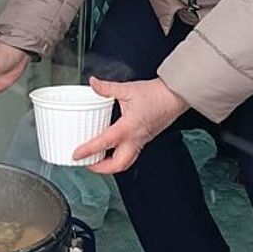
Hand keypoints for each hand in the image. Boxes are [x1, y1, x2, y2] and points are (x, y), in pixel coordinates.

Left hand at [72, 76, 186, 172]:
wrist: (177, 96)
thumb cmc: (157, 94)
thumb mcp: (128, 89)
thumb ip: (107, 88)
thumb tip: (93, 83)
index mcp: (128, 128)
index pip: (104, 143)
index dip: (88, 150)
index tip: (76, 155)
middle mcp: (135, 139)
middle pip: (118, 164)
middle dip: (100, 168)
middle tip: (85, 163)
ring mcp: (141, 140)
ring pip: (125, 162)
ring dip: (109, 165)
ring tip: (95, 159)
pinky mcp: (144, 139)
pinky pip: (130, 153)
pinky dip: (117, 156)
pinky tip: (109, 149)